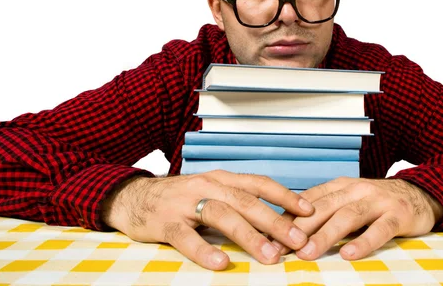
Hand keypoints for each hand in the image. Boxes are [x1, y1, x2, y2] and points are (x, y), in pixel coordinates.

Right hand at [101, 170, 313, 269]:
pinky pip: (186, 237)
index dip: (285, 196)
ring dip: (248, 235)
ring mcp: (185, 203)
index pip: (259, 183)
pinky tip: (221, 263)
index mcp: (221, 179)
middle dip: (275, 220)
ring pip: (222, 215)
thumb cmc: (180, 197)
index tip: (309, 210)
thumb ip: (237, 201)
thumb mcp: (210, 191)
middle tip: (299, 240)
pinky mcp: (165, 223)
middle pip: (246, 201)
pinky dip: (204, 250)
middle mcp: (207, 186)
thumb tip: (275, 219)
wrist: (133, 196)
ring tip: (269, 255)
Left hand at [270, 177, 442, 259]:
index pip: (309, 200)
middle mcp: (356, 190)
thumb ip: (325, 210)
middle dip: (300, 228)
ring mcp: (378, 201)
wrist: (420, 194)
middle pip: (324, 208)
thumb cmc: (377, 202)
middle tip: (280, 247)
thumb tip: (289, 228)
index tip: (270, 235)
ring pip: (347, 217)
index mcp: (341, 186)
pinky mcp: (398, 215)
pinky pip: (379, 229)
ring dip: (325, 235)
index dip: (288, 217)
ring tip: (307, 253)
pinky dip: (363, 242)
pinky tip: (349, 254)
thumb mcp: (349, 200)